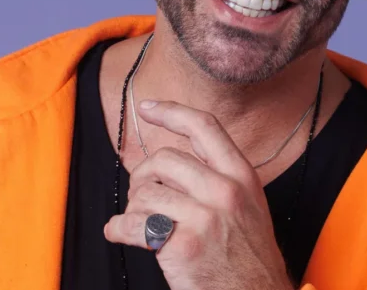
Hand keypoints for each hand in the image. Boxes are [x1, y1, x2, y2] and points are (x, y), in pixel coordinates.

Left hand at [104, 100, 294, 289]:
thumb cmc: (247, 259)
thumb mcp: (247, 208)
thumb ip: (216, 180)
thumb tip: (168, 163)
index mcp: (241, 176)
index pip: (205, 127)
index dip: (172, 112)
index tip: (148, 108)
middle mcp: (226, 190)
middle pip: (164, 159)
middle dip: (143, 176)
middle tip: (142, 197)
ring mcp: (205, 217)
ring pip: (146, 192)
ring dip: (133, 209)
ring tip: (140, 224)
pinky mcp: (183, 245)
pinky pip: (134, 224)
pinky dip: (119, 229)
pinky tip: (120, 233)